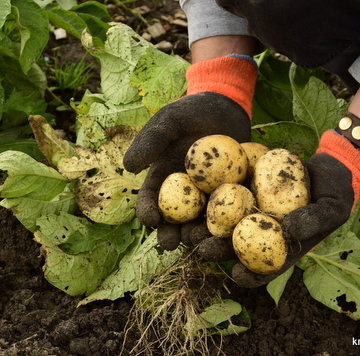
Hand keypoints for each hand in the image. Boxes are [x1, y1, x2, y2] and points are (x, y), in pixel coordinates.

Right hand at [123, 92, 250, 249]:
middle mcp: (183, 192)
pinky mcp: (230, 193)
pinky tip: (228, 230)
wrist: (225, 108)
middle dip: (171, 234)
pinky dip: (227, 222)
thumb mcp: (168, 121)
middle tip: (172, 243)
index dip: (147, 212)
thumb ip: (151, 140)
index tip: (149, 220)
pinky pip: (228, 211)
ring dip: (198, 234)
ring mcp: (207, 195)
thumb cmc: (190, 112)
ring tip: (199, 241)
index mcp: (163, 179)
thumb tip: (129, 166)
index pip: (151, 200)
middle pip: (174, 219)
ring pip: (200, 222)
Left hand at [200, 130, 359, 287]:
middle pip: (237, 245)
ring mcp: (253, 209)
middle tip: (202, 248)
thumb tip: (290, 231)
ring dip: (206, 227)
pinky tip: (196, 194)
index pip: (266, 268)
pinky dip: (212, 196)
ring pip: (226, 222)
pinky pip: (228, 192)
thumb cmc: (336, 192)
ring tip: (188, 228)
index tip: (237, 274)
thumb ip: (314, 220)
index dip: (251, 275)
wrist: (329, 165)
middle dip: (218, 250)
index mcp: (284, 246)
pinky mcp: (247, 187)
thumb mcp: (333, 208)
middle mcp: (264, 231)